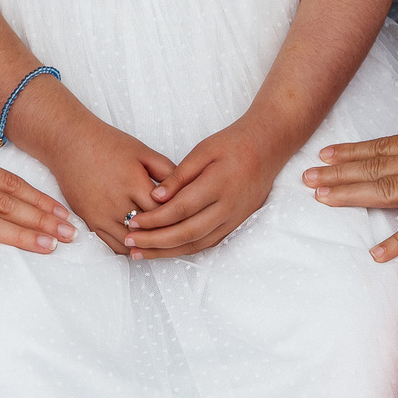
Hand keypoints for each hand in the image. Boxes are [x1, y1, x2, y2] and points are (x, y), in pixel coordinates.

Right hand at [43, 119, 176, 255]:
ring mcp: (102, 216)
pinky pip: (112, 245)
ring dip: (148, 245)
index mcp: (134, 183)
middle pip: (149, 230)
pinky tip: (140, 244)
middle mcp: (117, 203)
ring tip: (162, 242)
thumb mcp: (143, 151)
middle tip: (181, 234)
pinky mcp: (91, 222)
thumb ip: (167, 170)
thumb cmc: (108, 144)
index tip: (189, 217)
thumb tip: (187, 189)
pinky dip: (129, 248)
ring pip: (132, 243)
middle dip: (167, 233)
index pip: (164, 212)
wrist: (71, 144)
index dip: (179, 217)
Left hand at [122, 120, 283, 260]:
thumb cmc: (233, 143)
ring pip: (198, 244)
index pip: (180, 209)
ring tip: (142, 253)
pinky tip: (167, 250)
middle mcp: (228, 207)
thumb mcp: (203, 150)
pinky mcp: (237, 224)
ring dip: (168, 252)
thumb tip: (155, 197)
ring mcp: (235, 218)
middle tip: (130, 243)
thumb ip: (179, 175)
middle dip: (155, 241)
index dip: (154, 219)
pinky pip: (209, 243)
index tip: (132, 222)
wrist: (268, 147)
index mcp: (218, 185)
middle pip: (187, 233)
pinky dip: (186, 249)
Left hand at [303, 109, 397, 263]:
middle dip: (337, 172)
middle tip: (305, 177)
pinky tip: (376, 254)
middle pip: (372, 165)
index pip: (382, 146)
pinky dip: (397, 241)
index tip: (326, 153)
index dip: (352, 151)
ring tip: (320, 198)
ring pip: (384, 187)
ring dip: (350, 193)